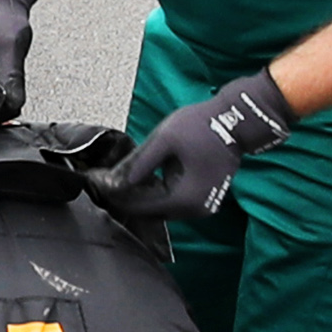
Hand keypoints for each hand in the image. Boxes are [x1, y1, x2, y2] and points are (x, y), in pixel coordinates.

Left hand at [95, 69, 301, 224]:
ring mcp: (201, 207)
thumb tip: (113, 182)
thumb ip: (138, 164)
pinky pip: (172, 201)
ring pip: (159, 207)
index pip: (139, 206)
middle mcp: (194, 211)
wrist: (237, 120)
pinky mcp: (203, 199)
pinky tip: (139, 178)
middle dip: (124, 196)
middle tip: (101, 179)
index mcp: (184, 199)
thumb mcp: (163, 141)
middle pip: (148, 210)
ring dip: (139, 195)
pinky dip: (154, 192)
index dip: (114, 194)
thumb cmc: (202, 126)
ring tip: (115, 177)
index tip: (94, 182)